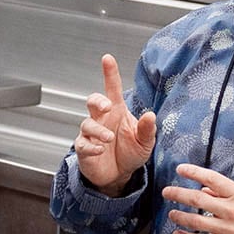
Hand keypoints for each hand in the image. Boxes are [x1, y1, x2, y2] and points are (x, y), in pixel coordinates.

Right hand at [75, 54, 158, 191]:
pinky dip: (91, 146)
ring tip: (109, 138)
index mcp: (117, 111)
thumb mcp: (144, 142)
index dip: (109, 73)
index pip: (112, 88)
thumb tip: (150, 115)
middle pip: (93, 101)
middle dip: (98, 101)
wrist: (118, 175)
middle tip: (107, 107)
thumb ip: (147, 129)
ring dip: (98, 130)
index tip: (107, 58)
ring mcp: (91, 134)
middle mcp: (102, 119)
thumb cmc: (130, 153)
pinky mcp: (84, 149)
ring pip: (87, 124)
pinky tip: (100, 150)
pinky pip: (83, 145)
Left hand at [163, 164, 233, 233]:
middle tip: (167, 192)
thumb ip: (229, 193)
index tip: (181, 169)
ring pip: (196, 222)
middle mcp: (231, 211)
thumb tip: (208, 189)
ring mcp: (228, 229)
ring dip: (180, 216)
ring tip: (172, 213)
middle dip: (178, 194)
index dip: (193, 172)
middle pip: (198, 200)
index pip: (212, 179)